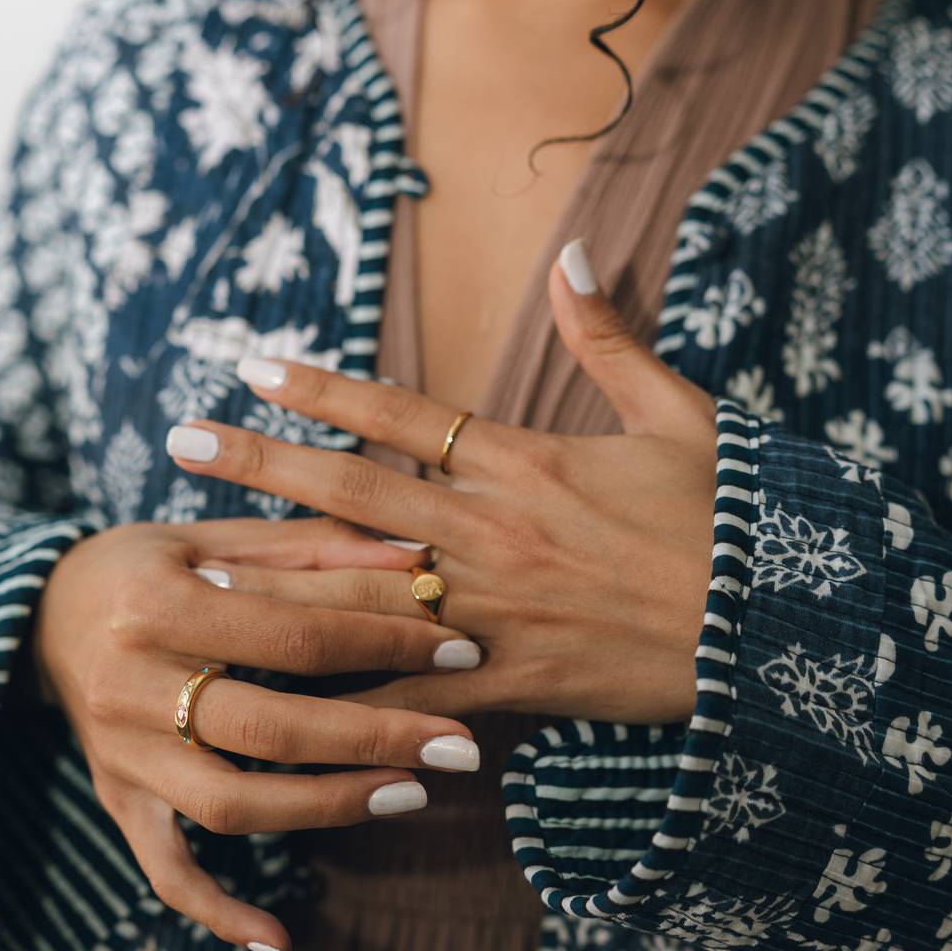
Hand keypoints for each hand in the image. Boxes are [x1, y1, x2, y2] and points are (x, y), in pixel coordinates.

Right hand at [31, 516, 481, 950]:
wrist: (38, 616)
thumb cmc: (146, 566)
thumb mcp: (216, 536)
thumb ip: (314, 548)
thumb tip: (418, 558)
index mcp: (157, 605)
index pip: (293, 633)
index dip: (385, 642)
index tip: (462, 649)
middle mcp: (130, 686)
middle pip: (270, 727)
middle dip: (377, 736)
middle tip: (461, 742)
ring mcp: (122, 754)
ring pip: (231, 804)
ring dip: (327, 808)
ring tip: (411, 794)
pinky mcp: (118, 800)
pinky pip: (166, 872)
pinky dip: (220, 913)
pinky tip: (283, 942)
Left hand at [165, 240, 717, 729]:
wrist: (774, 632)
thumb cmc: (727, 520)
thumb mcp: (680, 416)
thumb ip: (610, 339)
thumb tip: (574, 254)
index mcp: (525, 461)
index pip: (401, 414)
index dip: (320, 388)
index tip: (249, 364)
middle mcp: (494, 530)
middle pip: (354, 491)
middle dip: (261, 467)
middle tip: (178, 443)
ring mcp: (495, 608)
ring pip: (362, 590)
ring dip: (274, 577)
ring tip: (193, 564)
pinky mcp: (509, 681)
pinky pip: (413, 690)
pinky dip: (351, 696)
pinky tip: (285, 696)